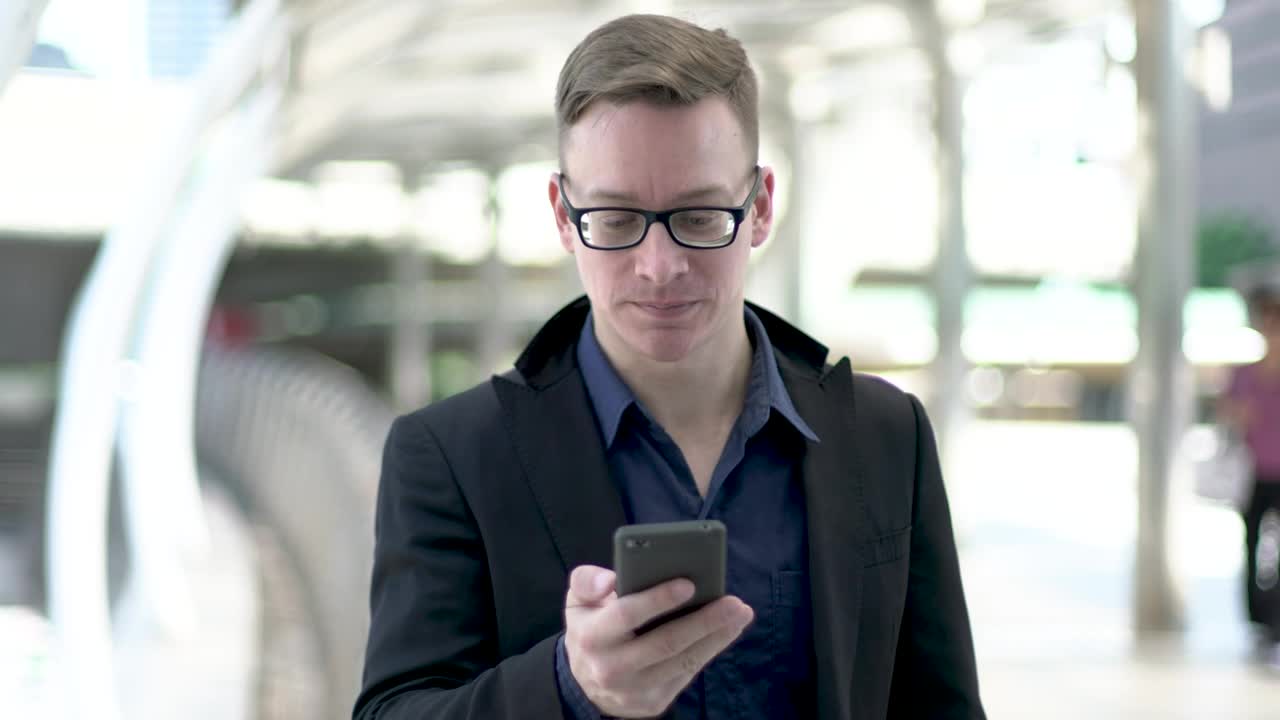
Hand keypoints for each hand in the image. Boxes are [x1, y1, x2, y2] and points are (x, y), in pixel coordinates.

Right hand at [563, 565, 753, 718]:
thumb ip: (586, 581)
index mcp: (592, 636)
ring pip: (682, 661)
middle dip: (704, 621)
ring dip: (716, 637)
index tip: (689, 583)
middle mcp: (611, 668)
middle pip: (665, 642)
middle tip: (733, 602)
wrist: (587, 683)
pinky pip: (687, 673)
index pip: (626, 615)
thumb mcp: (578, 602)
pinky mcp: (653, 702)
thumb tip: (611, 579)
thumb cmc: (592, 628)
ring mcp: (634, 690)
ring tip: (739, 614)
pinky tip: (727, 631)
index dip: (658, 599)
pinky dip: (710, 650)